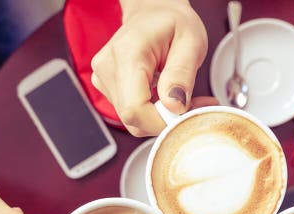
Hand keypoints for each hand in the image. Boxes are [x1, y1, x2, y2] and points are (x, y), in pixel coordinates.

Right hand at [91, 0, 207, 135]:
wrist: (153, 12)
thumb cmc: (172, 23)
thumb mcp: (191, 42)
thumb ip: (182, 74)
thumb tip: (175, 106)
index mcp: (127, 54)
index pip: (135, 109)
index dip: (162, 122)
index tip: (187, 114)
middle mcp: (108, 68)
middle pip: (133, 119)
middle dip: (165, 120)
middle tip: (191, 103)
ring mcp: (103, 79)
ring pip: (133, 120)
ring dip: (160, 116)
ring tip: (179, 95)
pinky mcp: (106, 87)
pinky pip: (130, 113)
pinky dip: (151, 112)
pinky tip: (164, 95)